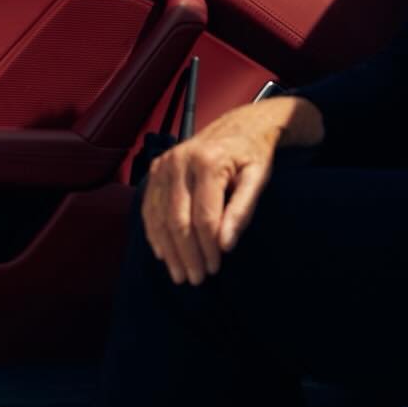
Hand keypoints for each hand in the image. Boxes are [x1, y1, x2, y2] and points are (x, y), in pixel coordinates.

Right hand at [141, 95, 322, 285]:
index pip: (204, 217)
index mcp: (208, 161)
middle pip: (178, 220)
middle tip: (196, 278)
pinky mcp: (156, 168)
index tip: (215, 267)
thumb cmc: (251, 156)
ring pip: (160, 218)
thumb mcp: (258, 178)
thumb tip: (226, 245)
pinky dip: (155, 234)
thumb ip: (243, 210)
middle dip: (187, 254)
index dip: (208, 247)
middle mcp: (180, 160)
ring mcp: (164, 163)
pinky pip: (149, 208)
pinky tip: (164, 253)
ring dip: (169, 251)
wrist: (238, 127)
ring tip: (180, 274)